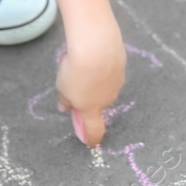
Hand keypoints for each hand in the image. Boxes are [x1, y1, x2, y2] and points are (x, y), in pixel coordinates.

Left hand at [55, 23, 125, 147]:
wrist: (96, 44)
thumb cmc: (76, 71)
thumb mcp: (63, 88)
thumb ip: (65, 101)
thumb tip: (66, 108)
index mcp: (92, 109)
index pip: (95, 131)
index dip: (92, 138)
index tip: (89, 142)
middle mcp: (108, 98)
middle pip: (98, 103)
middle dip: (88, 97)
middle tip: (74, 82)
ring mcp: (117, 81)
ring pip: (105, 85)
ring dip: (95, 79)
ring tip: (82, 63)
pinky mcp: (122, 64)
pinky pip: (110, 69)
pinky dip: (103, 65)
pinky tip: (94, 53)